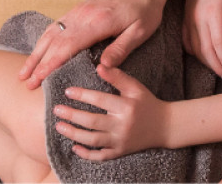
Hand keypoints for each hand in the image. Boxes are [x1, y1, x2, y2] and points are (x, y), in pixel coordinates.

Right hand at [18, 0, 168, 87]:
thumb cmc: (145, 9)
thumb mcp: (140, 32)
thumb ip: (120, 49)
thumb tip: (102, 68)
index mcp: (98, 22)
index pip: (68, 46)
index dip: (51, 64)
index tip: (38, 80)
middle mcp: (84, 15)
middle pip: (54, 41)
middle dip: (38, 63)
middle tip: (26, 83)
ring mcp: (79, 10)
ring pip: (51, 32)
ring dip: (36, 52)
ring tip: (24, 72)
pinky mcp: (79, 9)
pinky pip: (57, 25)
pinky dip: (44, 40)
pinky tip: (38, 52)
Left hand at [54, 66, 171, 159]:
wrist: (165, 126)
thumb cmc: (147, 103)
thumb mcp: (135, 87)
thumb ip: (117, 77)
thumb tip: (99, 66)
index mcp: (126, 106)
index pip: (100, 100)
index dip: (82, 95)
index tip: (67, 91)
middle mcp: (122, 125)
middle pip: (92, 121)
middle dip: (72, 116)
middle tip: (57, 110)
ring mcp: (120, 141)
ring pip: (92, 140)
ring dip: (73, 134)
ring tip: (59, 126)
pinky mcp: (120, 152)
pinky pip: (100, 156)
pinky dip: (86, 154)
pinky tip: (74, 147)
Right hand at [182, 0, 221, 79]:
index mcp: (213, 14)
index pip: (218, 43)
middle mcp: (198, 19)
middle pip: (205, 50)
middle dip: (216, 66)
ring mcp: (189, 20)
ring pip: (195, 48)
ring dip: (206, 62)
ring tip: (217, 70)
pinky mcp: (185, 19)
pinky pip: (187, 41)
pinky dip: (194, 52)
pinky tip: (201, 57)